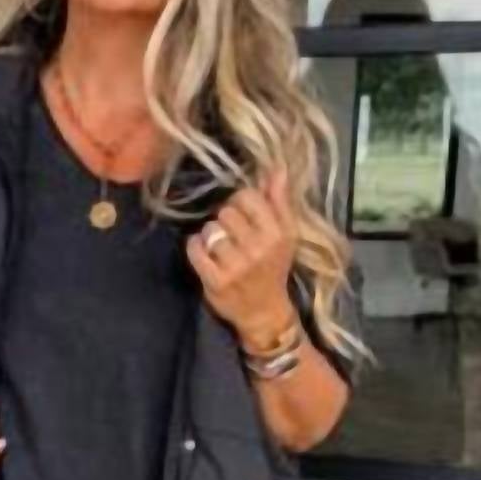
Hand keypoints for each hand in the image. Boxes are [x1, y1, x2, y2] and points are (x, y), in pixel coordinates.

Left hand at [185, 168, 300, 350]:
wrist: (264, 311)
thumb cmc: (273, 267)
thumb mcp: (285, 234)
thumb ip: (279, 201)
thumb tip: (277, 168)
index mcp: (277, 233)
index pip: (246, 197)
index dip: (241, 203)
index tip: (244, 216)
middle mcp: (257, 249)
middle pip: (226, 212)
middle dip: (226, 221)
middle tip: (232, 236)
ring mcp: (235, 266)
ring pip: (210, 229)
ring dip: (211, 236)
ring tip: (220, 248)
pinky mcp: (215, 281)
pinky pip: (195, 248)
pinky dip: (196, 248)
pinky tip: (206, 255)